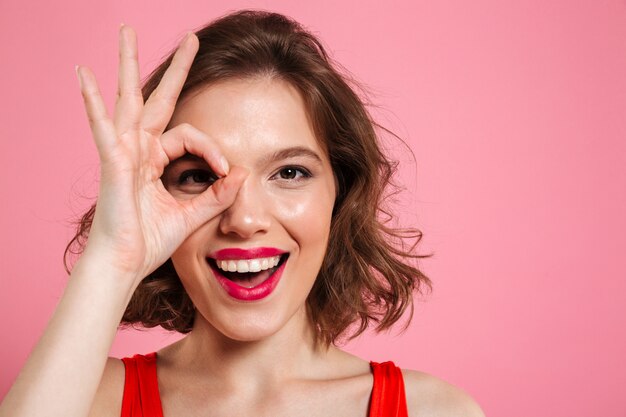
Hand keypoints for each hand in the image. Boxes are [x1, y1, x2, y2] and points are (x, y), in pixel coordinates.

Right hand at [75, 25, 245, 284]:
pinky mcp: (112, 163)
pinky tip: (83, 75)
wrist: (126, 265)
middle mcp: (139, 149)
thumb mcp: (193, 213)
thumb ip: (217, 194)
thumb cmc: (151, 241)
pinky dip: (93, 103)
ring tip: (126, 32)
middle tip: (191, 38)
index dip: (212, 150)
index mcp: (157, 159)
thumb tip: (243, 173)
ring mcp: (123, 152)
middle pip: (158, 98)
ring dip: (128, 65)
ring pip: (129, 99)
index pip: (190, 136)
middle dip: (176, 69)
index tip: (226, 172)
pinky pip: (103, 128)